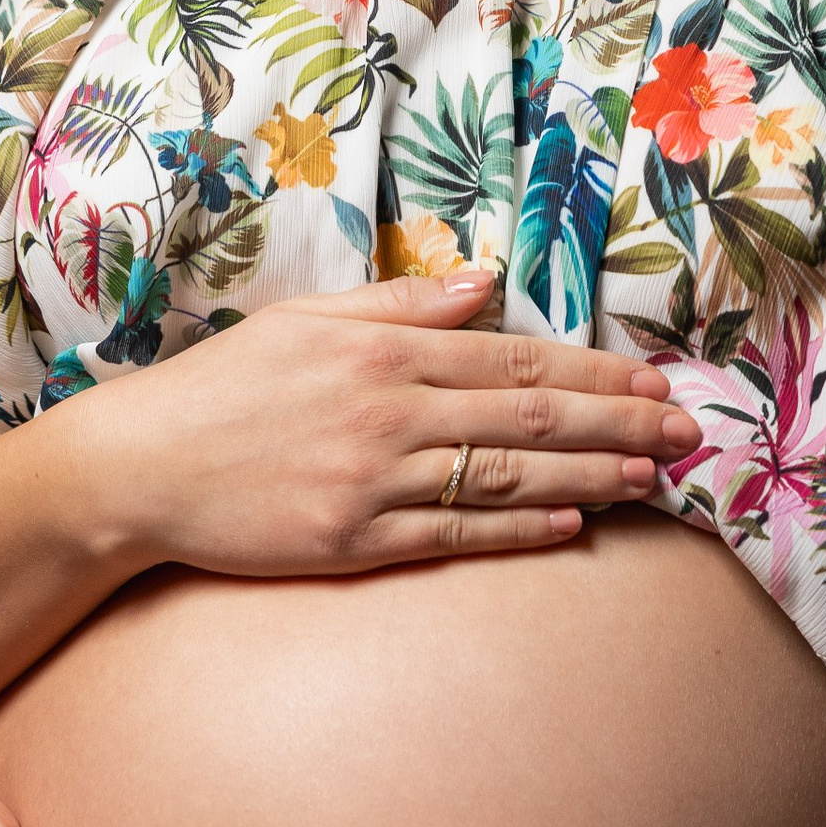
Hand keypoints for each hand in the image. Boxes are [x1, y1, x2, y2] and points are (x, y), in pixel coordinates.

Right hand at [54, 266, 697, 580]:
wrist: (140, 469)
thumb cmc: (221, 387)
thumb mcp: (306, 321)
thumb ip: (400, 302)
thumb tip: (483, 283)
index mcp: (380, 352)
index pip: (512, 360)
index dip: (592, 373)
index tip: (651, 379)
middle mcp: (388, 414)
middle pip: (528, 420)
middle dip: (618, 423)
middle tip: (685, 429)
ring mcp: (373, 482)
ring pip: (507, 479)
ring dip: (592, 478)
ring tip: (654, 478)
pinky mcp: (353, 543)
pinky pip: (456, 536)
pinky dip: (522, 531)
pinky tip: (575, 526)